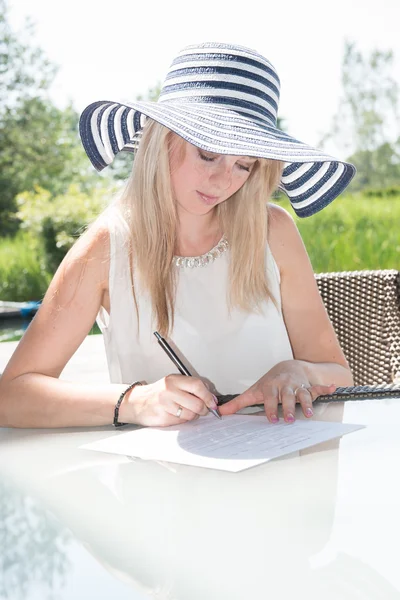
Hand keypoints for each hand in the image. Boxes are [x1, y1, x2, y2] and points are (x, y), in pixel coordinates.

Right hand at [120, 374, 218, 426]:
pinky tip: (177, 415)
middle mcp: (169, 391)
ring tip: (187, 411)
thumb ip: (192, 387)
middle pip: (197, 403)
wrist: (136, 402)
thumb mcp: (173, 383)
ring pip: (191, 415)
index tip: (213, 402)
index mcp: (173, 380)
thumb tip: (211, 397)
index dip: (208, 396)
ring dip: (193, 415)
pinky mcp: (162, 417)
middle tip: (203, 409)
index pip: (197, 386)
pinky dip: (183, 420)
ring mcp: (165, 405)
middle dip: (204, 409)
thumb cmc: (157, 393)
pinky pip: (181, 422)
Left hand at [218, 362, 335, 422]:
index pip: (270, 397)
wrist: (287, 367)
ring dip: (307, 402)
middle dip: (289, 407)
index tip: (272, 419)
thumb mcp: (253, 391)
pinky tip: (333, 388)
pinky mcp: (309, 386)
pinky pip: (318, 387)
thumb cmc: (269, 383)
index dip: (271, 408)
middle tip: (290, 419)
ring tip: (310, 413)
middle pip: (287, 396)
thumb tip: (220, 412)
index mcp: (271, 387)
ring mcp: (298, 385)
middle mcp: (285, 385)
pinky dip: (326, 387)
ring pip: (303, 393)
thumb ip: (238, 403)